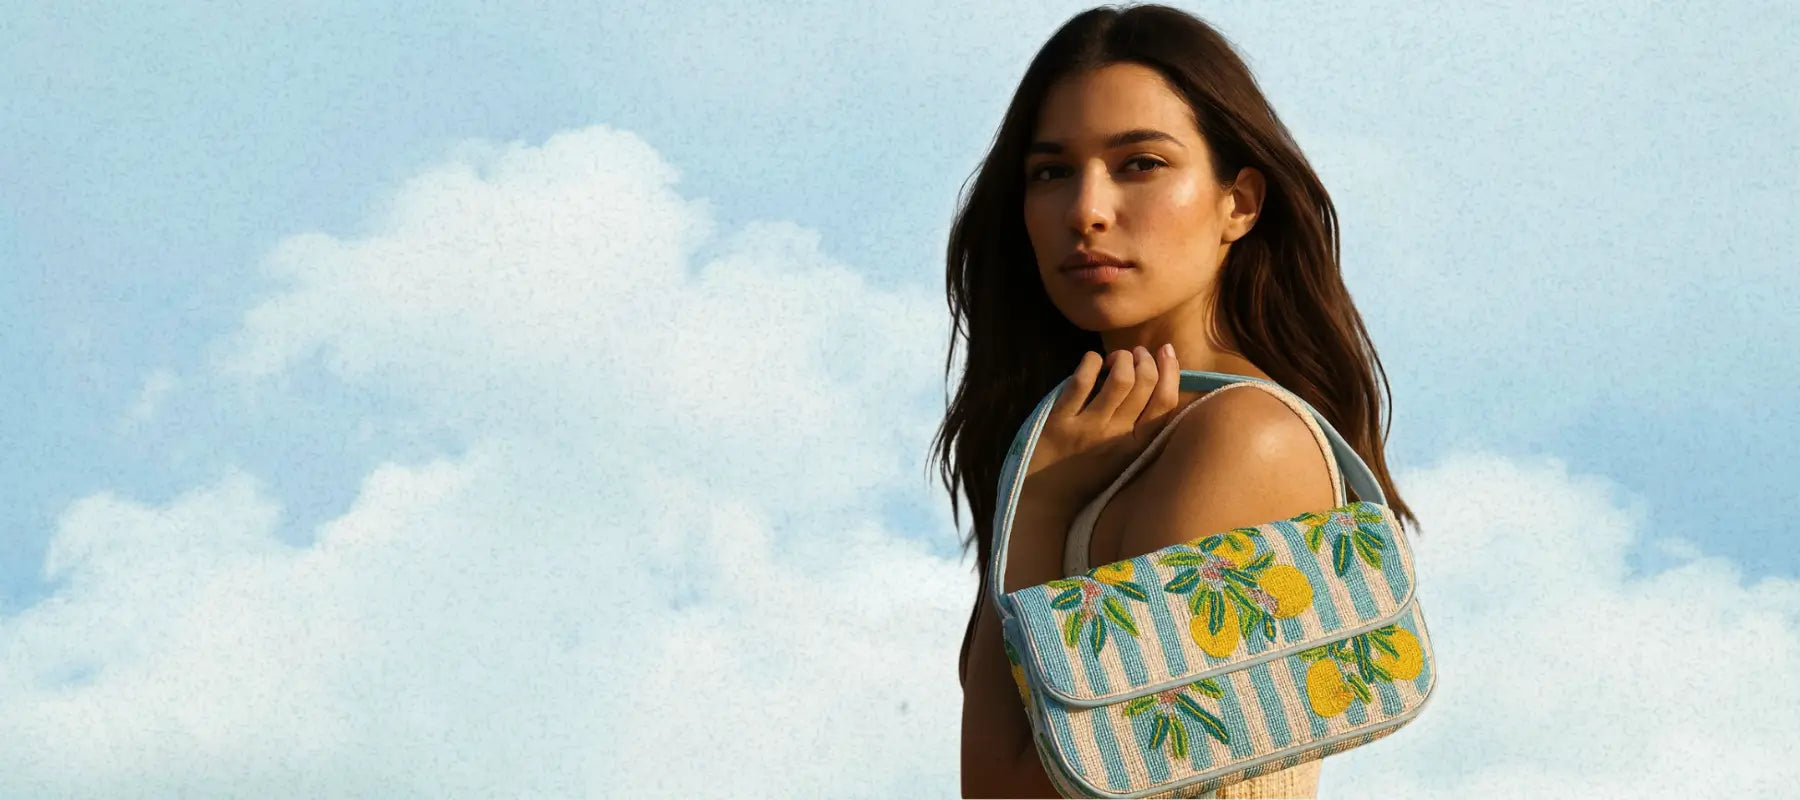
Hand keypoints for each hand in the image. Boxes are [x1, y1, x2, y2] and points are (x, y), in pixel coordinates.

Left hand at [1024, 345, 1182, 507]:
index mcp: (1137, 447)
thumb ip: (1140, 428)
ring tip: (1115, 358)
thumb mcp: (1123, 457)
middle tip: (1137, 354)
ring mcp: (1089, 429)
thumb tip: (1155, 383)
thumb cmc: (1087, 474)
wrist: (1046, 500)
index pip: (1166, 403)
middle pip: (1146, 384)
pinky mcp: (1060, 421)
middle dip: (1145, 358)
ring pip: (1120, 379)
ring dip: (1121, 358)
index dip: (1172, 371)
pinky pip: (1081, 381)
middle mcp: (1117, 437)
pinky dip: (1091, 361)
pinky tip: (1091, 362)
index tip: (1166, 352)